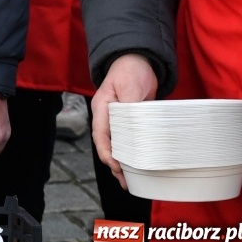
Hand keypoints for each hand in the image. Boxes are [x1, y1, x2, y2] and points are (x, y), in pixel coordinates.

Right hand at [92, 53, 157, 186]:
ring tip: (131, 181)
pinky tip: (140, 165)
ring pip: (118, 146)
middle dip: (114, 165)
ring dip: (124, 163)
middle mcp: (108, 117)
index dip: (106, 152)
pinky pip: (130, 141)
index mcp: (102, 108)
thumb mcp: (128, 84)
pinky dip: (134, 154)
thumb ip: (129, 103)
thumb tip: (134, 124)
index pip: (100, 135)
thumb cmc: (130, 70)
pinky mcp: (131, 122)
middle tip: (125, 181)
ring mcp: (119, 120)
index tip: (116, 166)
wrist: (138, 60)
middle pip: (108, 145)